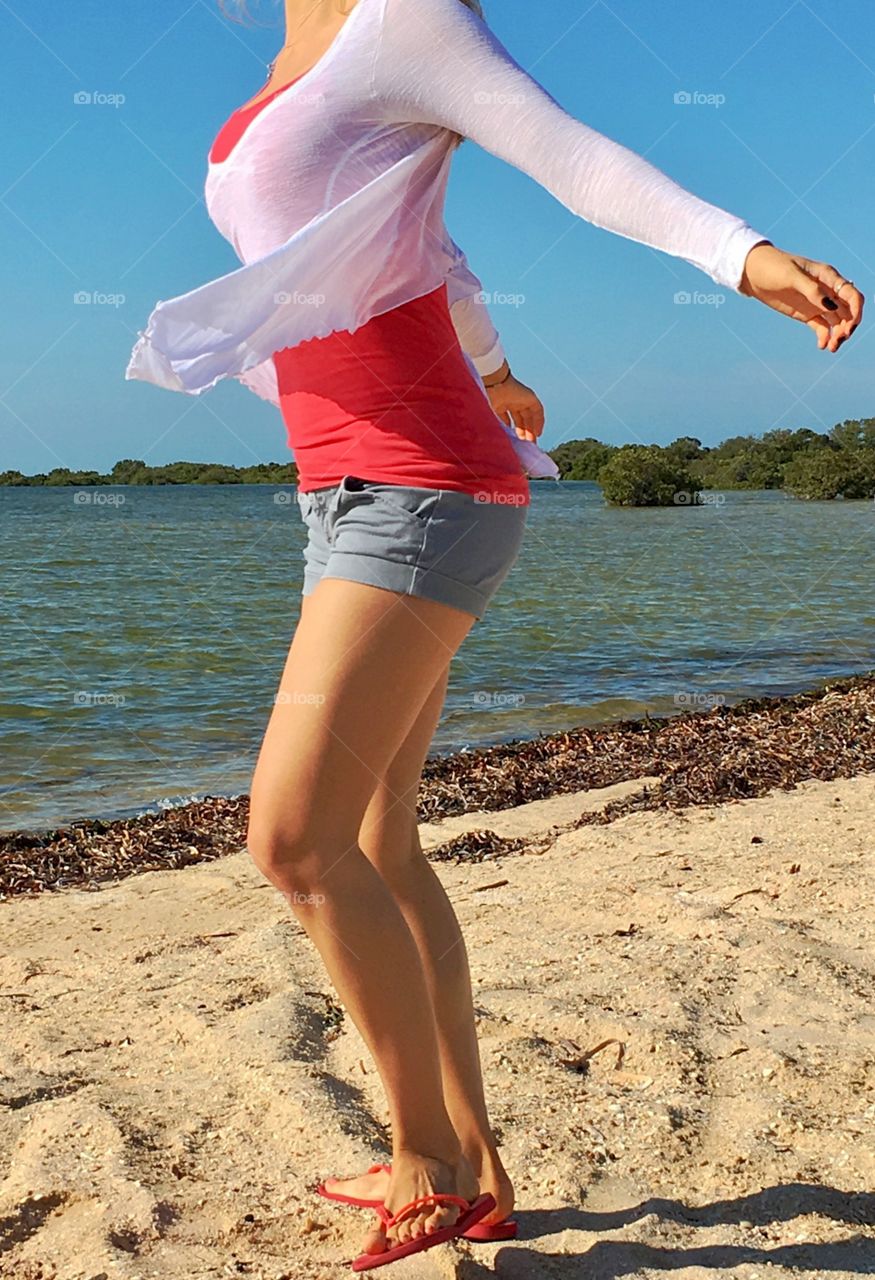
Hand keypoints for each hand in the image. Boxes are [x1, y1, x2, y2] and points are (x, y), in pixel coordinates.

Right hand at [483, 364, 545, 442]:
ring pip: (529, 416)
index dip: (512, 430)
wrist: (494, 384)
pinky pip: (538, 410)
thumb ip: (495, 426)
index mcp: (501, 404)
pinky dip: (539, 422)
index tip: (515, 441)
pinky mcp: (530, 397)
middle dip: (523, 432)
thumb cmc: (487, 398)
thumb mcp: (490, 415)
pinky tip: (537, 433)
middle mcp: (512, 401)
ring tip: (531, 442)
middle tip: (525, 445)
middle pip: (520, 419)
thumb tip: (495, 439)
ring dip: (531, 429)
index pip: (509, 419)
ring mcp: (521, 399)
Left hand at [739, 241, 864, 352]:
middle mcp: (827, 290)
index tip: (850, 327)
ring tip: (831, 348)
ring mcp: (818, 303)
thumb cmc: (773, 267)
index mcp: (828, 277)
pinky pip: (822, 327)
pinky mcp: (807, 313)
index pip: (851, 294)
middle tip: (838, 340)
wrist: (754, 273)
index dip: (856, 311)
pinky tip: (821, 346)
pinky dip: (824, 337)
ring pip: (837, 321)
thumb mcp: (791, 277)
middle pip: (848, 310)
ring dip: (838, 335)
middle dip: (848, 326)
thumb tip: (831, 306)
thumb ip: (811, 290)